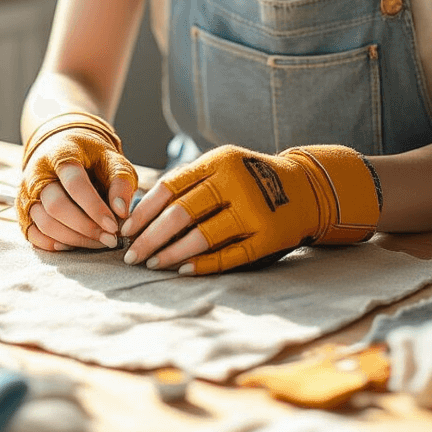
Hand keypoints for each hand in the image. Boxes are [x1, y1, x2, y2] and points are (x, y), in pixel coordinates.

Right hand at [17, 112, 137, 251]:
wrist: (61, 148)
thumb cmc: (92, 157)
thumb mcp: (112, 160)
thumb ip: (120, 183)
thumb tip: (121, 213)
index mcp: (62, 154)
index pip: (75, 183)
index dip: (94, 207)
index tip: (114, 226)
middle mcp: (38, 173)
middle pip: (56, 206)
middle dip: (85, 227)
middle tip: (110, 239)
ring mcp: (28, 193)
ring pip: (45, 223)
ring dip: (74, 239)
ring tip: (99, 242)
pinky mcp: (23, 210)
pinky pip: (34, 235)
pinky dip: (55, 245)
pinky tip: (75, 245)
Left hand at [119, 144, 380, 274]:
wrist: (306, 188)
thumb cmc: (250, 179)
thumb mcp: (222, 166)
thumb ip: (188, 183)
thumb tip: (138, 212)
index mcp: (219, 161)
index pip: (170, 187)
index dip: (143, 211)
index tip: (124, 230)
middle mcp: (236, 182)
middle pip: (181, 213)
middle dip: (150, 237)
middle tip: (130, 255)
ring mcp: (254, 210)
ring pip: (201, 236)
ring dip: (171, 254)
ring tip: (152, 264)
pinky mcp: (268, 236)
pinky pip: (228, 255)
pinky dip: (202, 265)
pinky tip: (182, 270)